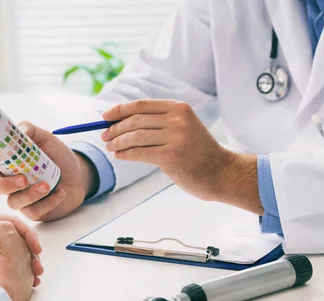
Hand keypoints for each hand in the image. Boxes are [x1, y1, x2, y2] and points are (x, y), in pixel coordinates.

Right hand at [0, 121, 97, 220]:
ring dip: (29, 194)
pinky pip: (34, 212)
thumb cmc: (57, 156)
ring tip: (46, 185)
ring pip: (13, 203)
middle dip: (5, 185)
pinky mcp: (35, 211)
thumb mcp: (45, 138)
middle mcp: (9, 183)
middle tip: (22, 179)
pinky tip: (60, 192)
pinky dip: (48, 202)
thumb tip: (21, 131)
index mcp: (7, 164)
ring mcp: (21, 199)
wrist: (78, 174)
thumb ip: (30, 130)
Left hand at [0, 210, 43, 285]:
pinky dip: (2, 277)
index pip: (10, 225)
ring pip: (3, 259)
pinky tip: (14, 286)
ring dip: (17, 269)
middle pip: (11, 244)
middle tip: (37, 270)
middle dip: (25, 257)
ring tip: (30, 281)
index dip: (26, 237)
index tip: (36, 250)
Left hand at [101, 100, 262, 213]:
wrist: (220, 172)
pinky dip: (125, 154)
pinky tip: (119, 156)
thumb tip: (120, 122)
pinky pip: (140, 152)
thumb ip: (157, 122)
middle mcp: (178, 119)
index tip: (105, 117)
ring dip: (118, 142)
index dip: (120, 110)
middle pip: (136, 120)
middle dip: (115, 128)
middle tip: (104, 136)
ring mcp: (176, 137)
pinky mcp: (171, 156)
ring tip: (110, 147)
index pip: (142, 105)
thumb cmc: (196, 152)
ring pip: (136, 136)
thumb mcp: (182, 128)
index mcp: (179, 108)